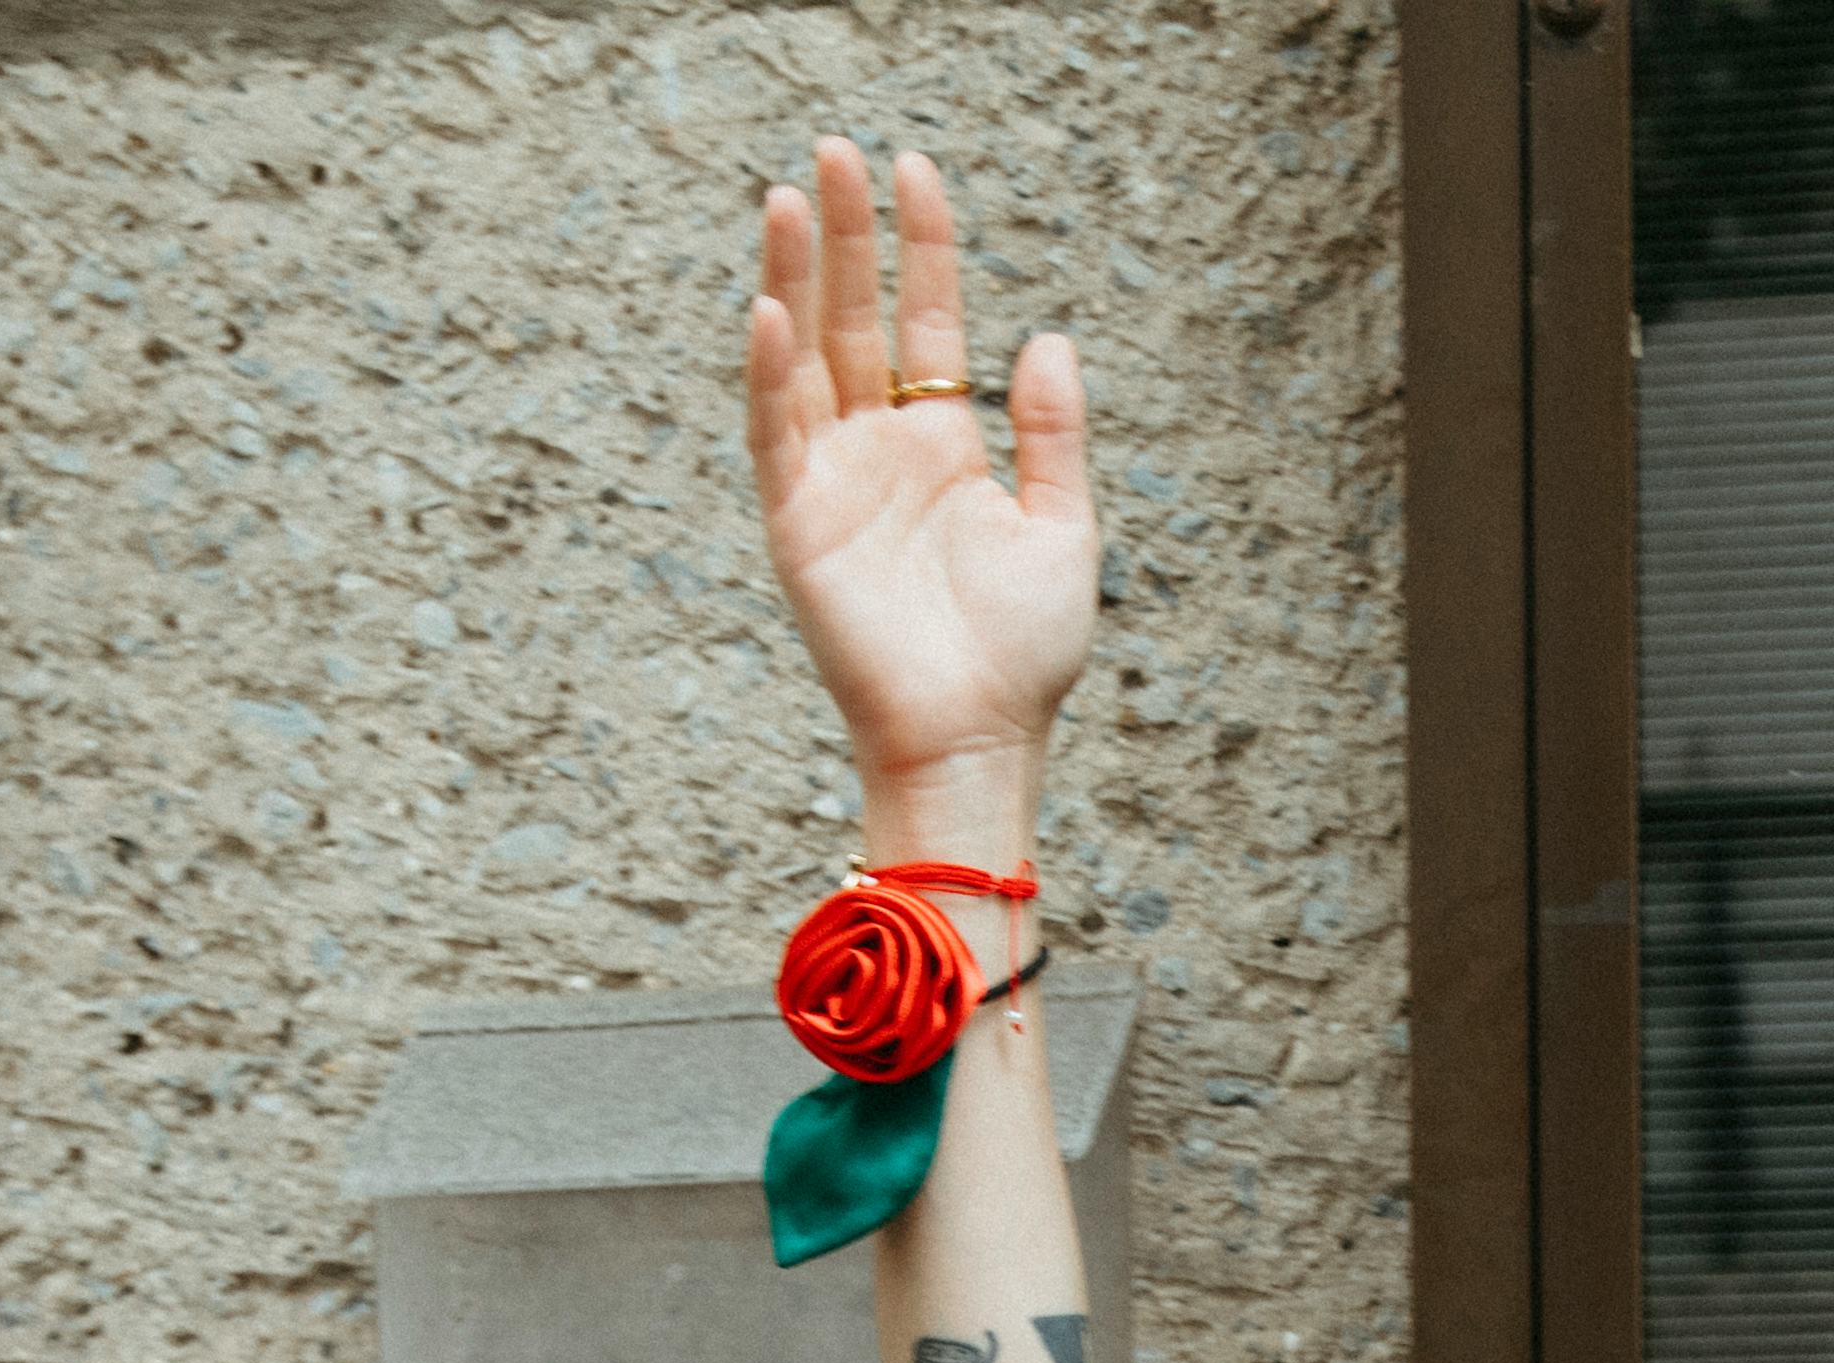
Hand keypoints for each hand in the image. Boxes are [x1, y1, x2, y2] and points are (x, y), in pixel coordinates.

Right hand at [741, 141, 1097, 815]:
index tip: (914, 170)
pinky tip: (772, 311)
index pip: (924, 317)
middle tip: (834, 152)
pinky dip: (771, 375)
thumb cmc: (1025, 655)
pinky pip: (778, 436)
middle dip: (843, 234)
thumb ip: (1052, 431)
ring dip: (792, 277)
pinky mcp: (799, 524)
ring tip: (788, 198)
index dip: (920, 244)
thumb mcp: (1063, 526)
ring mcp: (834, 481)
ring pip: (804, 357)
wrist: (982, 740)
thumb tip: (1048, 336)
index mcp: (943, 443)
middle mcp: (880, 449)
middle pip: (853, 316)